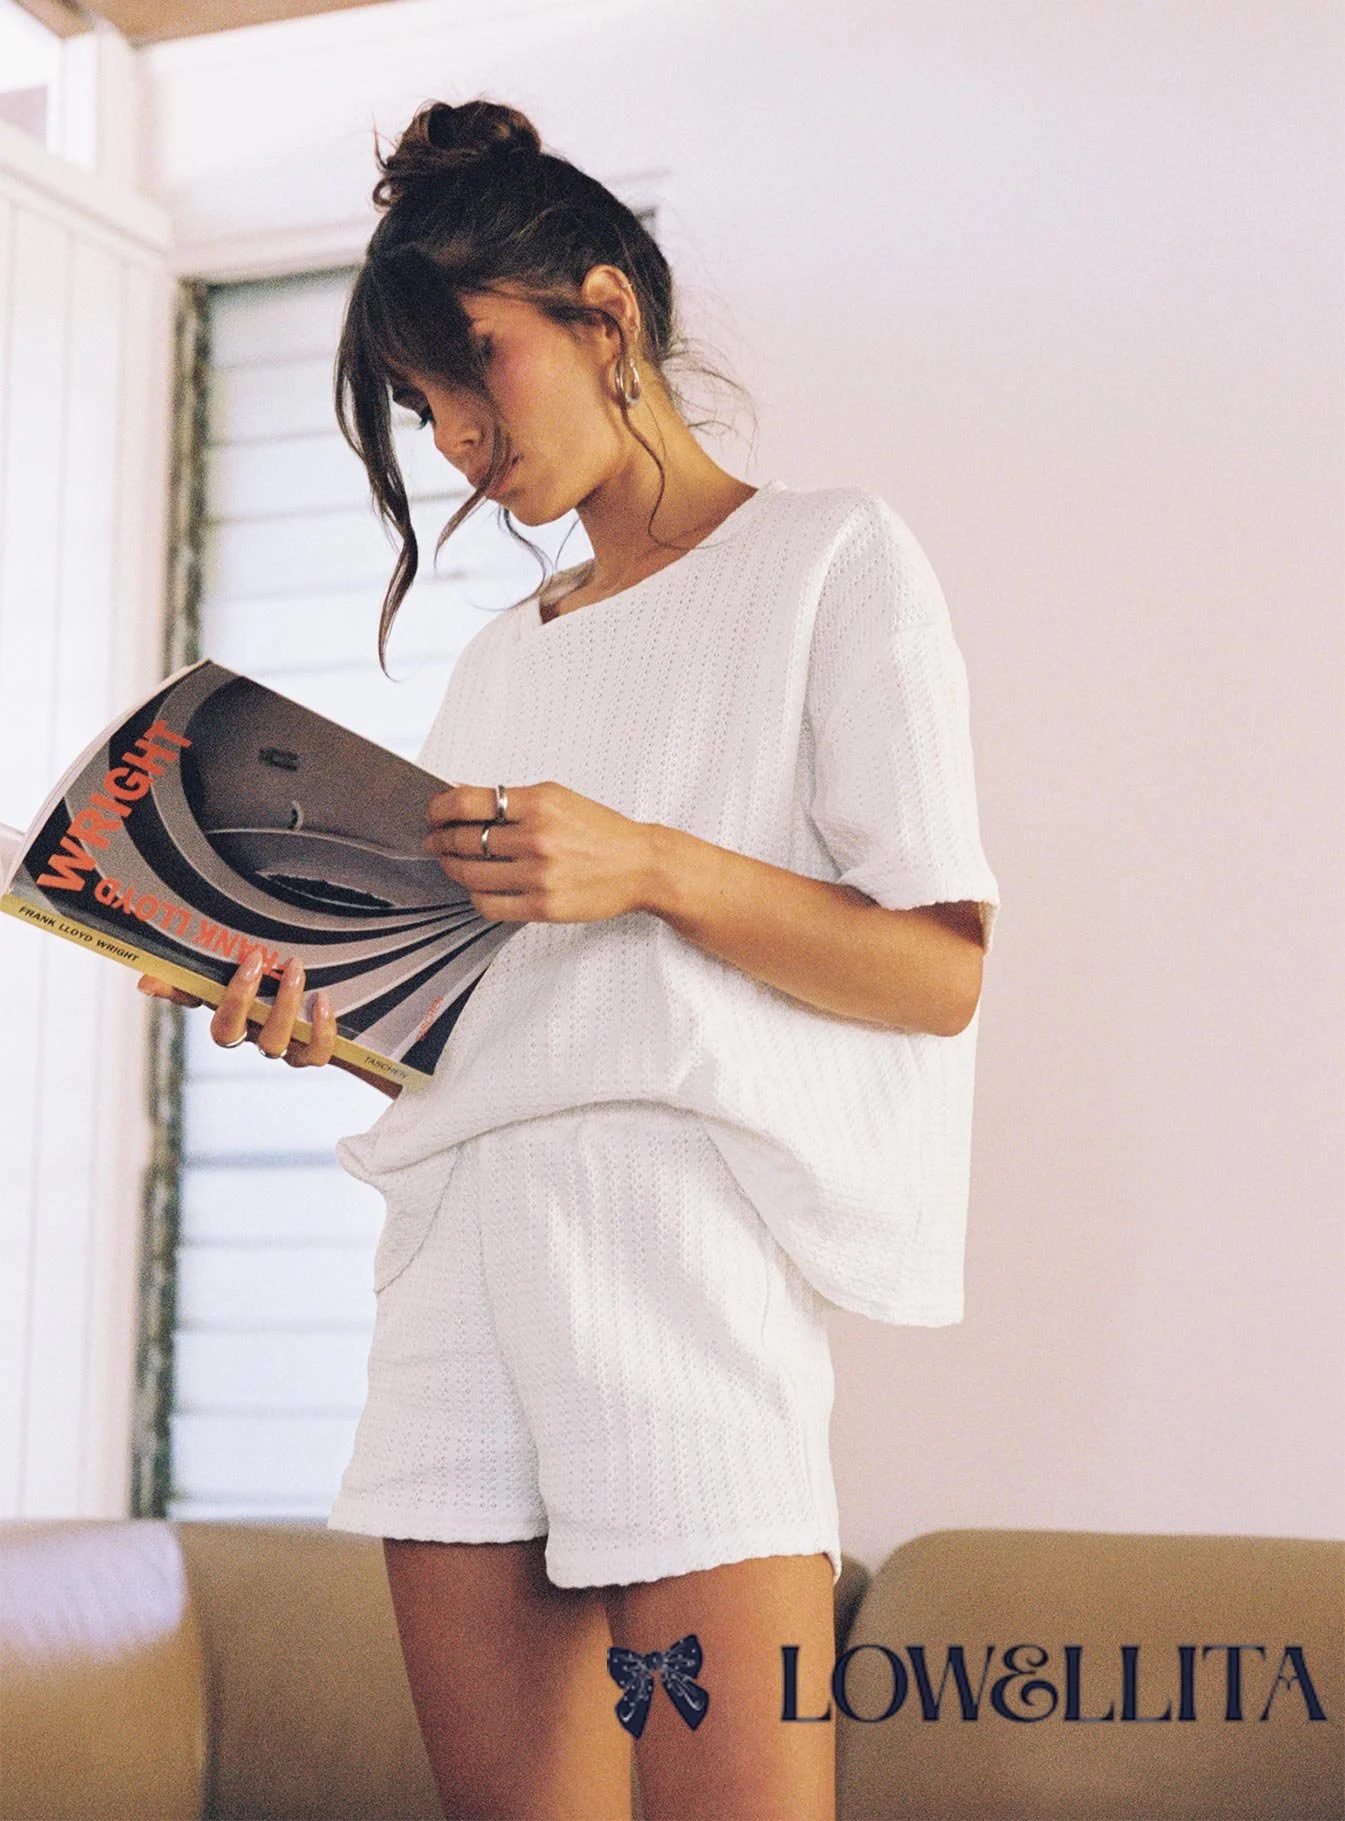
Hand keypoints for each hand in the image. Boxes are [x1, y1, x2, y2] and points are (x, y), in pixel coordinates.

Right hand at [136, 950, 337, 1067]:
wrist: (333, 999)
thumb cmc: (282, 978)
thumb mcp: (246, 967)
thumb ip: (204, 967)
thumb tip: (146, 982)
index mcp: (226, 1010)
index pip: (184, 1001)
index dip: (174, 994)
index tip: (154, 979)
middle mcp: (247, 1032)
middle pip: (226, 1034)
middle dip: (237, 999)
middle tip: (255, 958)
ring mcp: (280, 1046)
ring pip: (271, 1045)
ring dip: (282, 1007)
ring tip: (295, 969)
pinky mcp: (312, 1052)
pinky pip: (314, 1055)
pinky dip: (320, 1031)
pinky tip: (323, 1001)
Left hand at [423, 781, 656, 923]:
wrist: (640, 865)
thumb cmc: (601, 832)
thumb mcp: (558, 799)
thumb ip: (513, 800)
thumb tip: (464, 799)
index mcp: (540, 803)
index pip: (469, 802)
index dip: (441, 808)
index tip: (433, 813)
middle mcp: (537, 838)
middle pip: (465, 839)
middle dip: (442, 839)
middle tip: (436, 840)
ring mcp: (539, 875)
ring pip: (472, 875)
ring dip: (453, 868)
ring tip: (452, 863)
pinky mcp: (543, 906)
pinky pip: (490, 905)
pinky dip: (475, 897)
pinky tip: (476, 889)